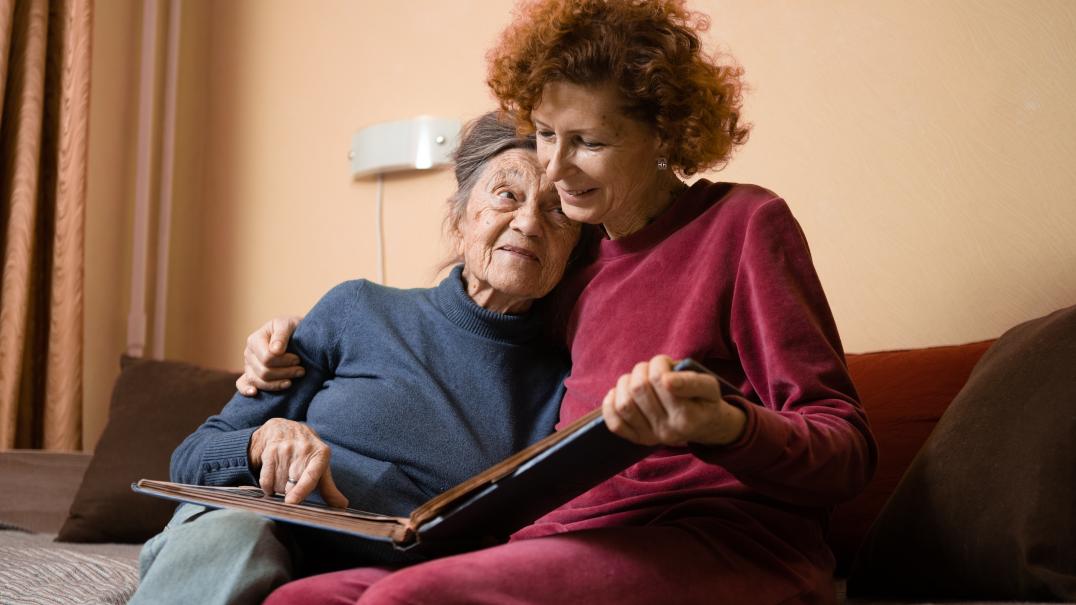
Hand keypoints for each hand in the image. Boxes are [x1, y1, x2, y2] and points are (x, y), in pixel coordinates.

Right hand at [236, 316, 304, 395]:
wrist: (294, 334)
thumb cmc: (291, 328)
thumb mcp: (288, 325)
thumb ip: (281, 335)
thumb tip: (276, 351)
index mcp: (254, 340)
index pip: (267, 358)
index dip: (284, 361)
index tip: (298, 359)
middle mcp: (248, 353)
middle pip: (264, 372)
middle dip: (285, 373)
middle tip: (301, 371)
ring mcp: (248, 366)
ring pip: (258, 381)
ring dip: (277, 384)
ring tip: (292, 381)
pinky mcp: (251, 375)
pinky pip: (242, 384)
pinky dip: (246, 390)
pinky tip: (255, 393)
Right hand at [248, 418, 347, 506]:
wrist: (284, 428)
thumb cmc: (307, 453)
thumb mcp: (321, 466)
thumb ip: (329, 488)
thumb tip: (342, 507)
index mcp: (321, 454)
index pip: (311, 475)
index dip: (301, 490)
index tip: (291, 502)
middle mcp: (304, 448)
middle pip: (292, 485)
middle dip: (291, 492)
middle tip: (293, 484)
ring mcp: (286, 449)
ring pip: (278, 484)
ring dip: (279, 488)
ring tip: (284, 477)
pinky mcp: (270, 451)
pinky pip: (266, 480)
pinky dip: (268, 486)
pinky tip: (272, 479)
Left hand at [601, 355, 746, 446]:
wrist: (705, 426)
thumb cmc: (705, 400)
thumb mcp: (710, 386)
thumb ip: (691, 381)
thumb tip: (666, 380)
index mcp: (686, 416)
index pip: (659, 380)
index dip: (659, 363)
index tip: (666, 363)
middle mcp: (667, 430)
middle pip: (639, 389)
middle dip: (642, 369)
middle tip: (653, 368)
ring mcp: (651, 437)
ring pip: (624, 404)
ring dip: (625, 383)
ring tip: (638, 377)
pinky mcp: (638, 439)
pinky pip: (615, 424)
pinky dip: (610, 405)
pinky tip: (619, 393)